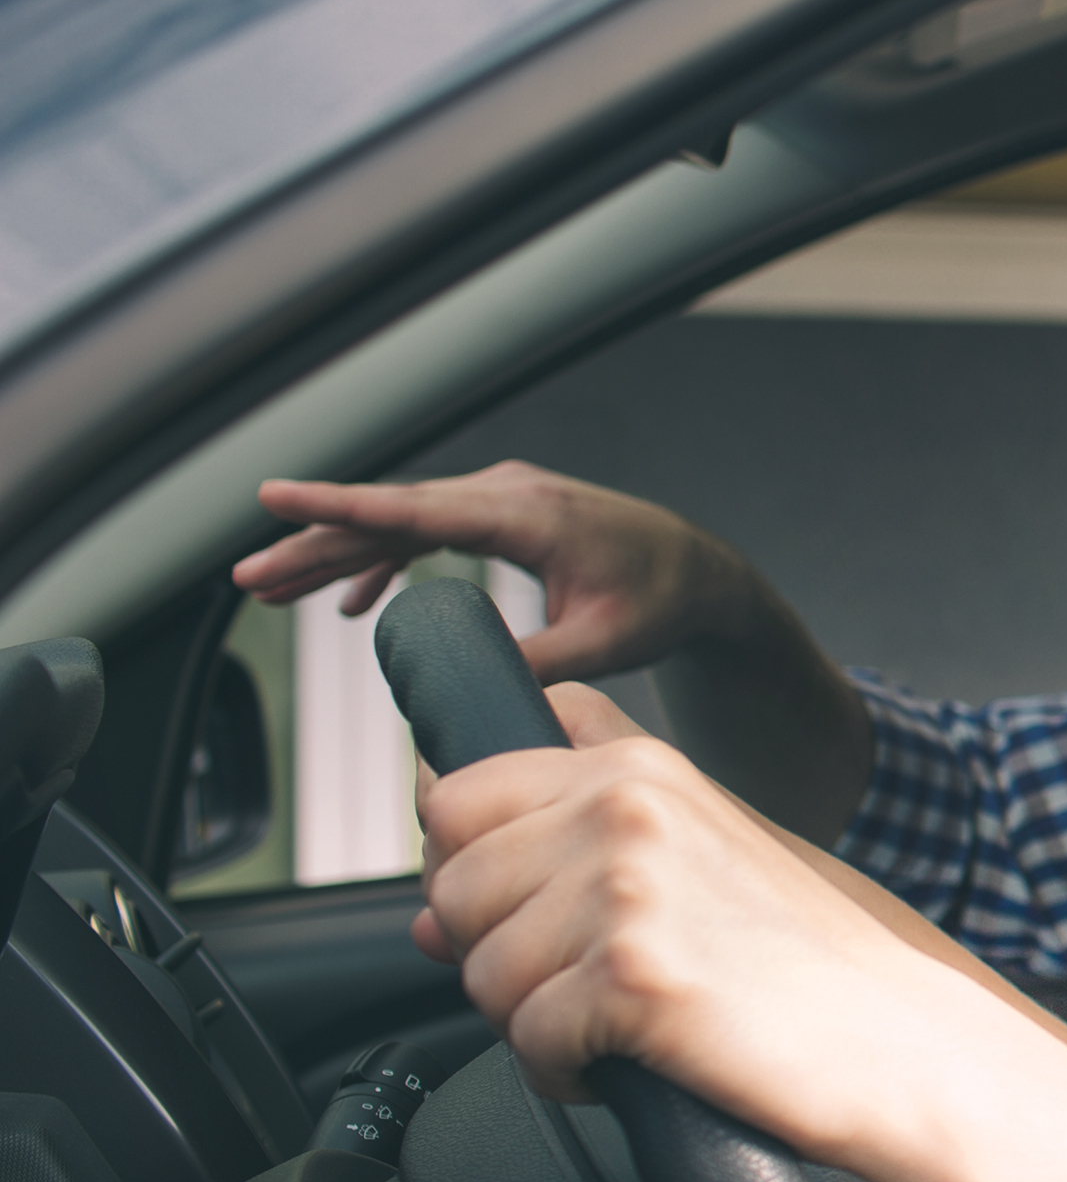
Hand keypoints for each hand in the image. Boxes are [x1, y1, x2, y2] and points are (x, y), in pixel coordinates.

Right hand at [236, 462, 754, 684]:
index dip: (338, 505)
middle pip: (391, 516)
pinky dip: (387, 562)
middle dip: (315, 544)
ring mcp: (504, 499)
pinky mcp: (504, 517)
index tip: (274, 497)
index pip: (415, 509)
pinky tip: (350, 602)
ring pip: (402, 523)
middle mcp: (508, 493)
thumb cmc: (661, 601)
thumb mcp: (602, 644)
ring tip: (273, 592)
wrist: (703, 575)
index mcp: (528, 514)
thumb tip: (468, 689)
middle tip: (248, 578)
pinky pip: (428, 534)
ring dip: (339, 555)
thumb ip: (536, 662)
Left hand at [413, 684, 997, 1170]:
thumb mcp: (709, 848)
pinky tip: (633, 1067)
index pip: (460, 786)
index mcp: (639, 766)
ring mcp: (626, 887)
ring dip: (532, 1020)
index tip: (524, 907)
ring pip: (476, 967)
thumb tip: (423, 910)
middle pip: (450, 882)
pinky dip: (565, 1076)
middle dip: (494, 949)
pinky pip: (524, 1042)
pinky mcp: (629, 977)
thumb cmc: (817, 962)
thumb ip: (581, 832)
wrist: (908, 1040)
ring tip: (622, 1026)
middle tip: (581, 983)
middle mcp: (624, 807)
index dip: (471, 862)